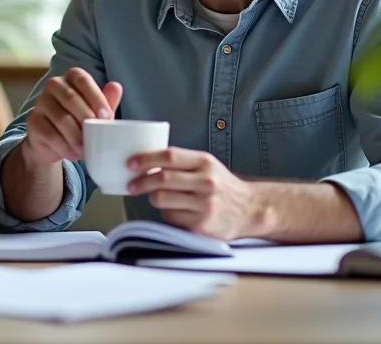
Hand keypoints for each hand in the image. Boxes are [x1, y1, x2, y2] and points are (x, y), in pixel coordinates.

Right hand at [19, 68, 122, 166]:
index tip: (106, 117)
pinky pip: (50, 134)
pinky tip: (74, 153)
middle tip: (97, 134)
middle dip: (86, 118)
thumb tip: (116, 87)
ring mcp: (40, 103)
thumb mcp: (96, 111)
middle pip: (70, 97)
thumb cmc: (79, 121)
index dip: (96, 97)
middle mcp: (53, 85)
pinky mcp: (33, 122)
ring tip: (86, 148)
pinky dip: (65, 146)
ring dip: (76, 136)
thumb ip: (107, 100)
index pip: (82, 80)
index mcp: (71, 77)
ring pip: (61, 118)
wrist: (54, 142)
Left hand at [126, 148, 261, 240]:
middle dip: (140, 182)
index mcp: (205, 162)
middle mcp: (205, 181)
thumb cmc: (223, 186)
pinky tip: (174, 211)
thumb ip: (182, 163)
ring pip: (162, 199)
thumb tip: (146, 162)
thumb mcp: (207, 166)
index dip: (146, 159)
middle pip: (162, 178)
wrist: (250, 210)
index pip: (169, 156)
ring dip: (153, 198)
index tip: (130, 163)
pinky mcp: (201, 224)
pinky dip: (166, 214)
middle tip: (131, 185)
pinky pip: (171, 217)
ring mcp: (204, 204)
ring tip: (156, 197)